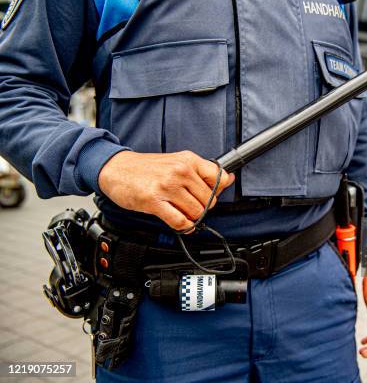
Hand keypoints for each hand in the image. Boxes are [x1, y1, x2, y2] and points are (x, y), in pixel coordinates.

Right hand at [99, 150, 233, 230]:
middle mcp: (180, 171)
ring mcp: (167, 186)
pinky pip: (179, 221)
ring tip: (182, 213)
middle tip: (190, 206)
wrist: (116, 169)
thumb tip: (229, 179)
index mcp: (188, 160)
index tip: (208, 195)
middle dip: (202, 207)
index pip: (219, 178)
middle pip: (208, 200)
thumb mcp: (177, 161)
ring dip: (191, 218)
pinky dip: (183, 227)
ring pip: (196, 212)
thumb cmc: (147, 168)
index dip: (216, 191)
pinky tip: (180, 224)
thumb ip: (202, 171)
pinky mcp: (154, 201)